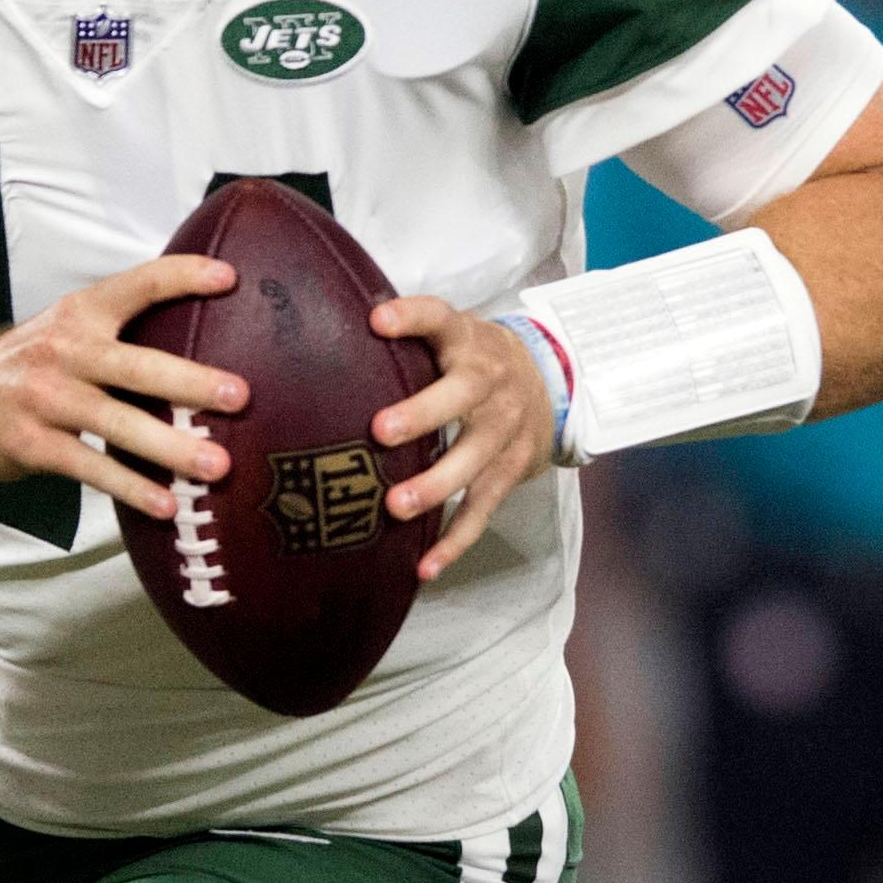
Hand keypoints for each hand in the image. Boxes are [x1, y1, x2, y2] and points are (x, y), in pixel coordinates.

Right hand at [0, 255, 244, 521]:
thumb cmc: (32, 364)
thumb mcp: (67, 328)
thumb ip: (122, 327)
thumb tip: (206, 330)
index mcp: (80, 312)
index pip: (138, 285)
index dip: (183, 277)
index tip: (231, 279)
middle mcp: (64, 350)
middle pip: (136, 365)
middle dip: (190, 381)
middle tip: (240, 396)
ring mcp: (47, 399)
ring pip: (117, 423)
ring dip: (170, 446)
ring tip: (218, 466)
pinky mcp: (34, 444)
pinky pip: (91, 468)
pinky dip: (131, 488)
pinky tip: (166, 504)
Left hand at [368, 298, 557, 581]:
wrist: (551, 383)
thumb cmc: (474, 358)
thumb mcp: (452, 333)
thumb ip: (408, 333)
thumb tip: (332, 329)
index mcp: (466, 342)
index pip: (440, 318)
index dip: (412, 317)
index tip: (379, 321)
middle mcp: (488, 384)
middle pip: (459, 397)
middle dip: (422, 415)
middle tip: (381, 432)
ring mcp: (502, 431)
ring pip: (471, 461)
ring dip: (435, 486)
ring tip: (397, 506)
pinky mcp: (508, 472)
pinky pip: (481, 510)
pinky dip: (454, 541)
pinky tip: (425, 566)